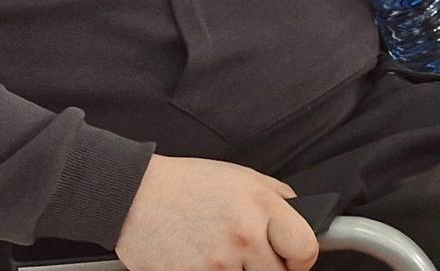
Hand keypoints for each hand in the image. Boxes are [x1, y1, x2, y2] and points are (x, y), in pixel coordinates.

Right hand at [113, 155, 316, 270]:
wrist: (134, 195)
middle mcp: (243, 237)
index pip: (305, 249)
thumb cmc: (186, 184)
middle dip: (267, 269)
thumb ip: (278, 199)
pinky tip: (201, 261)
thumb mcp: (242, 177)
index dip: (301, 260)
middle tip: (250, 258)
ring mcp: (217, 264)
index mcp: (261, 207)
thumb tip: (302, 217)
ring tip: (219, 254)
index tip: (292, 261)